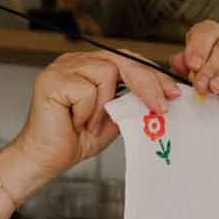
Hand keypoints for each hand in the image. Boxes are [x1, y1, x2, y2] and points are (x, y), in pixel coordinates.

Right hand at [9, 46, 180, 185]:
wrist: (45, 159)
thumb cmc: (74, 138)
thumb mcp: (114, 117)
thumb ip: (131, 101)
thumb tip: (162, 94)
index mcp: (89, 65)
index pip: (127, 59)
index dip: (152, 74)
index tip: (173, 92)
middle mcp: (75, 60)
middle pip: (122, 60)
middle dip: (146, 83)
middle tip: (162, 105)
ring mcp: (61, 67)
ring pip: (106, 73)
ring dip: (103, 105)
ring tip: (89, 123)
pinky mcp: (52, 80)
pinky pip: (87, 90)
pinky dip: (86, 112)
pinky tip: (75, 122)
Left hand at [170, 21, 218, 103]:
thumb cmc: (206, 80)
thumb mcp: (189, 73)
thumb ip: (182, 66)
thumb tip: (177, 61)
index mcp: (213, 35)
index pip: (206, 31)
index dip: (198, 47)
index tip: (192, 65)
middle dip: (211, 66)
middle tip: (201, 84)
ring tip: (215, 89)